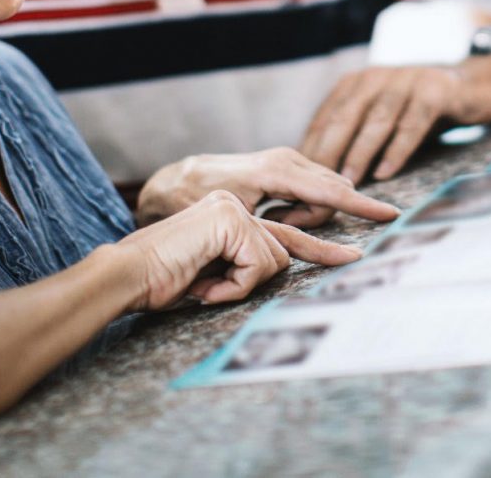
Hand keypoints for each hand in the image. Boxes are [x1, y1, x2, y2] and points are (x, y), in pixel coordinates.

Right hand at [122, 190, 362, 308]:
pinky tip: (205, 286)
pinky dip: (234, 287)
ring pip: (277, 258)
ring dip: (243, 285)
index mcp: (234, 212)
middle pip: (292, 240)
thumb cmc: (163, 279)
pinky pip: (259, 265)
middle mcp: (238, 201)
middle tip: (363, 251)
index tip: (363, 244)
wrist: (127, 275)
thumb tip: (278, 265)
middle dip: (325, 253)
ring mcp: (235, 204)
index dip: (322, 241)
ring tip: (208, 289)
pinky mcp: (232, 217)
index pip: (285, 226)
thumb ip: (244, 260)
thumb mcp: (215, 270)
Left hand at [137, 147, 400, 227]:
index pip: (333, 191)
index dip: (364, 206)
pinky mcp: (286, 165)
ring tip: (270, 218)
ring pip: (325, 192)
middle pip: (333, 193)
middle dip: (316, 216)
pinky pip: (314, 189)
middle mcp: (287, 159)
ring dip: (306, 213)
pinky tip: (273, 210)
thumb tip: (287, 243)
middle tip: (276, 223)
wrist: (176, 181)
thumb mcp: (230, 216)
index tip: (392, 215)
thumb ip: (265, 227)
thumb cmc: (195, 202)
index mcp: (276, 171)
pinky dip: (301, 206)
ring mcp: (288, 159)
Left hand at [299, 58, 490, 183]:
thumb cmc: (414, 110)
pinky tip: (385, 172)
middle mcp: (376, 78)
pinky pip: (412, 123)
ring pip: (376, 120)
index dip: (310, 150)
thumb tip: (313, 177)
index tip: (296, 181)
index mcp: (354, 84)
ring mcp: (406, 81)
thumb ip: (351, 138)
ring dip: (359, 152)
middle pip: (344, 118)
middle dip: (327, 153)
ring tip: (346, 183)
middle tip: (312, 187)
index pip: (324, 118)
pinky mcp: (435, 90)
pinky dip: (397, 149)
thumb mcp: (379, 118)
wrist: (470, 84)